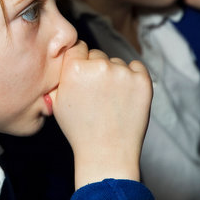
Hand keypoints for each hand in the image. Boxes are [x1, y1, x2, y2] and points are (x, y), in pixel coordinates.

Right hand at [51, 41, 152, 188]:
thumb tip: (62, 58)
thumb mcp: (57, 103)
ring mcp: (122, 72)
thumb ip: (58, 77)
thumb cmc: (80, 130)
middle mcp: (98, 66)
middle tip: (96, 93)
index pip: (78, 47)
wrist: (107, 153)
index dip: (79, 61)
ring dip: (114, 75)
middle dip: (96, 69)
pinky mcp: (142, 80)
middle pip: (97, 54)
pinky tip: (125, 95)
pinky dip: (133, 77)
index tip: (83, 75)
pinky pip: (136, 67)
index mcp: (74, 69)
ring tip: (111, 101)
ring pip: (116, 62)